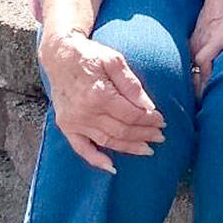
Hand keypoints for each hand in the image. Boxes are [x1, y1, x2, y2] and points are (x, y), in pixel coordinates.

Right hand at [40, 31, 165, 174]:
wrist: (60, 56)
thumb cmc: (91, 55)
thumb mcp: (115, 61)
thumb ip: (131, 85)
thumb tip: (149, 107)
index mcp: (99, 94)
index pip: (131, 114)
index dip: (149, 119)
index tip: (162, 120)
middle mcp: (85, 112)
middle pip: (122, 130)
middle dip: (144, 135)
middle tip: (160, 137)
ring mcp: (74, 121)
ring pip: (107, 141)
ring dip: (129, 148)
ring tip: (147, 149)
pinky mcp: (66, 126)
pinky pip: (81, 148)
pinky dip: (96, 160)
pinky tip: (111, 167)